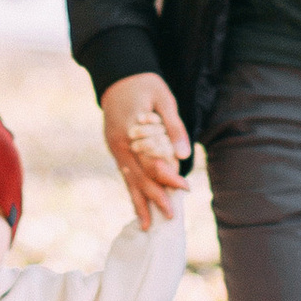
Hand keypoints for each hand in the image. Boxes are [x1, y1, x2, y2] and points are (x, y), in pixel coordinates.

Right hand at [101, 71, 186, 226]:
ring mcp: (114, 147)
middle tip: (170, 216)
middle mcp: (120, 143)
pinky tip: (138, 207)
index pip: (151, 160)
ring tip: (146, 225)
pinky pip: (125, 174)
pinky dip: (132, 191)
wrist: (118, 75)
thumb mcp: (163, 98)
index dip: (168, 176)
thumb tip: (183, 154)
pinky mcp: (115, 149)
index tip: (185, 188)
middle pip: (139, 175)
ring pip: (128, 179)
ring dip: (139, 202)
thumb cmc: (144, 84)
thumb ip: (173, 127)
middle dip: (155, 197)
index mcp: (131, 129)